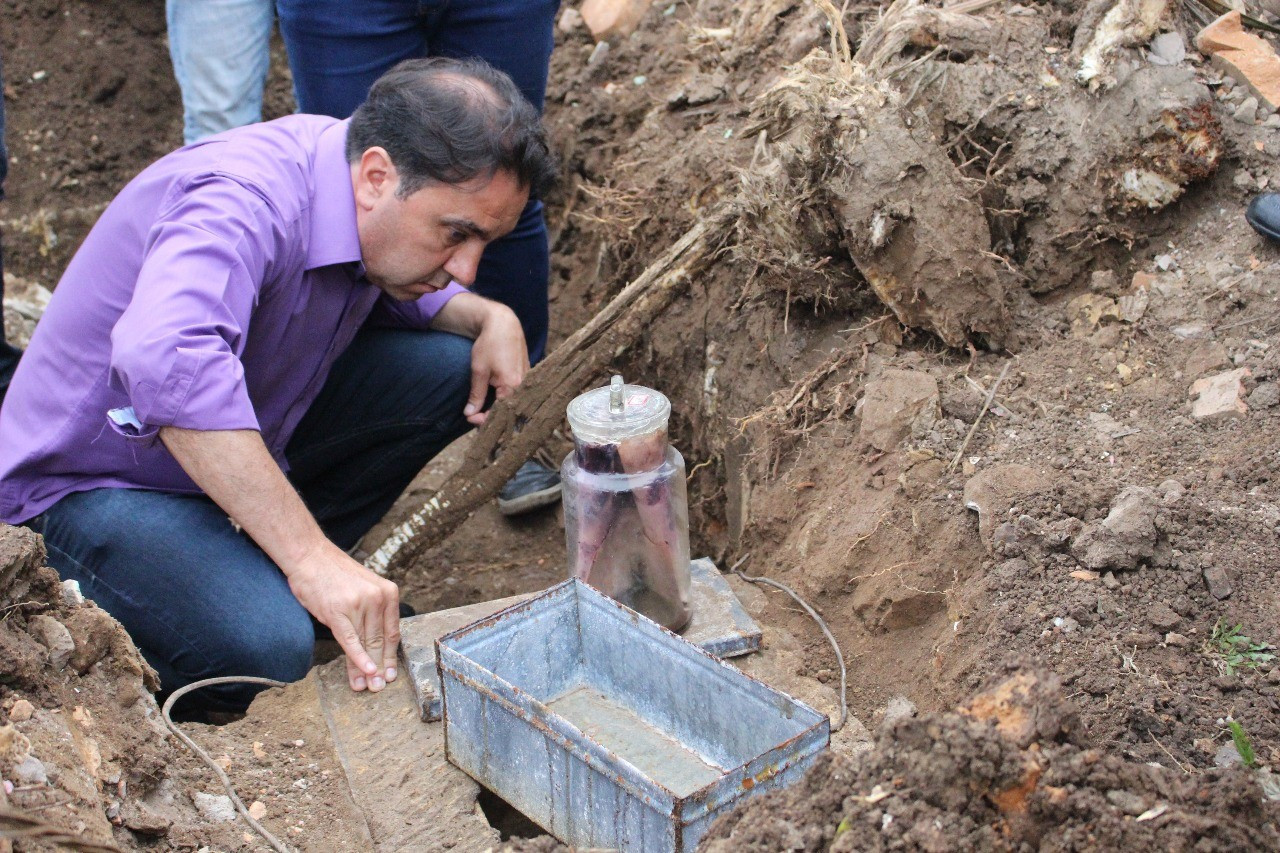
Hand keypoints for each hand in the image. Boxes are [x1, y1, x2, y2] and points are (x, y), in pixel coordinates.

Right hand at [285, 542, 400, 692]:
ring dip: (366, 669)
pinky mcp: (339, 611)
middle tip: (380, 687)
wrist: (311, 556)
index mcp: (389, 593)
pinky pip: (351, 640)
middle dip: (381, 667)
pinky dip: (358, 659)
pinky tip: (364, 672)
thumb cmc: (335, 574)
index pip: (393, 632)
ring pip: (366, 644)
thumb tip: (377, 644)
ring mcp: (359, 605)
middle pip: (381, 641)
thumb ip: (374, 612)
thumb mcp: (365, 588)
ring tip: (366, 687)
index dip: (391, 657)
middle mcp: (378, 598)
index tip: (390, 674)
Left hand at [463, 304, 528, 425]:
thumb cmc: (490, 344)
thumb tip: (469, 414)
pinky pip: (517, 392)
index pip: (499, 413)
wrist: (503, 324)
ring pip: (513, 401)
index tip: (470, 418)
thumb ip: (477, 395)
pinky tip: (495, 396)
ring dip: (499, 406)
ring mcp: (527, 379)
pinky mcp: (527, 374)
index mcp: (512, 385)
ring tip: (483, 406)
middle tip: (474, 414)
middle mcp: (524, 385)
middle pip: (508, 410)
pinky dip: (505, 397)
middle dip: (491, 415)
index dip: (483, 419)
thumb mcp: (479, 370)